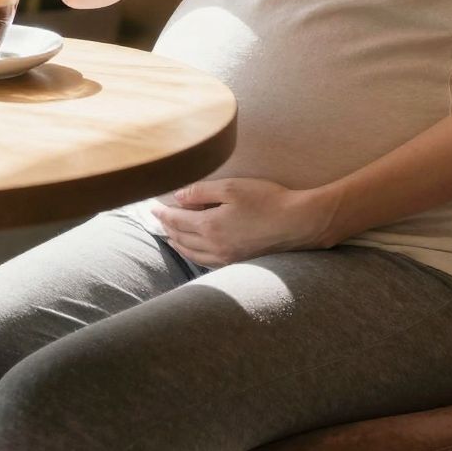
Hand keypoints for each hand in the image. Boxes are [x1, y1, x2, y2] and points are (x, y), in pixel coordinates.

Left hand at [151, 176, 331, 266]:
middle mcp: (214, 246)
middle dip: (167, 227)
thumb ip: (201, 191)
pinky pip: (206, 262)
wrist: (298, 223)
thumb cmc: (267, 201)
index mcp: (209, 226)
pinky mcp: (238, 262)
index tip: (153, 207)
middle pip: (181, 238)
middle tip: (159, 218)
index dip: (162, 213)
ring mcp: (226, 257)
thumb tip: (179, 196)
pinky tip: (195, 250)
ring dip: (178, 243)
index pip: (176, 220)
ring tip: (171, 235)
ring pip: (192, 254)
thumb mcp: (232, 188)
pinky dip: (193, 254)